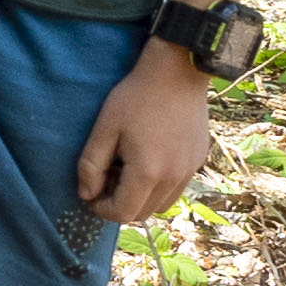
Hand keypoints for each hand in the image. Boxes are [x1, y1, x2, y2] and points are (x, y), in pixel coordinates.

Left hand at [76, 54, 214, 223]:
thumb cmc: (135, 97)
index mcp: (148, 172)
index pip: (123, 213)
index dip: (102, 209)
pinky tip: (148, 159)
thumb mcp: (104, 129)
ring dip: (141, 197)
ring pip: (162, 204)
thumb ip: (91, 166)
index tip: (91, 193)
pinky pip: (176, 187)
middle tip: (107, 179)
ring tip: (127, 169)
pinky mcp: (199, 160)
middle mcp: (174, 178)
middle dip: (120, 205)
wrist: (177, 72)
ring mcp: (190, 170)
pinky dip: (159, 185)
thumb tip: (86, 194)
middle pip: (143, 214)